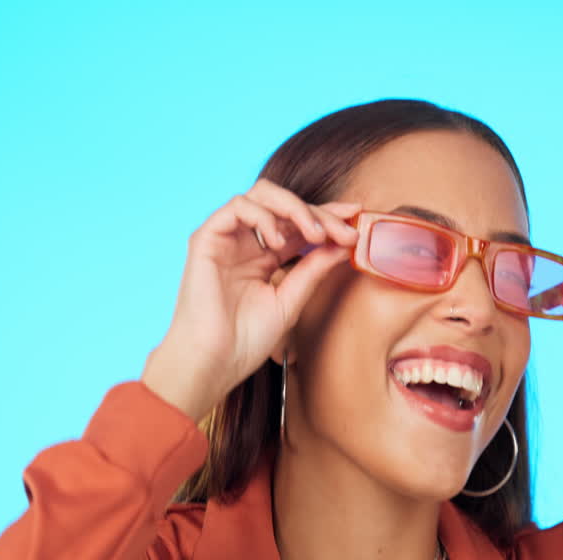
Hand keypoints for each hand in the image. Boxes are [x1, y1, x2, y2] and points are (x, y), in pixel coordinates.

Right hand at [141, 179, 359, 420]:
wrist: (214, 361)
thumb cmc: (246, 340)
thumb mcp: (291, 300)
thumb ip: (314, 269)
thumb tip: (344, 244)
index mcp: (264, 258)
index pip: (298, 224)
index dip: (327, 215)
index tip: (355, 216)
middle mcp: (245, 243)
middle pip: (284, 204)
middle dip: (318, 212)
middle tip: (342, 231)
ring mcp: (226, 238)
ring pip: (262, 195)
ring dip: (295, 208)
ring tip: (314, 235)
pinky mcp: (206, 238)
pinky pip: (237, 206)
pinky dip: (264, 216)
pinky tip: (279, 240)